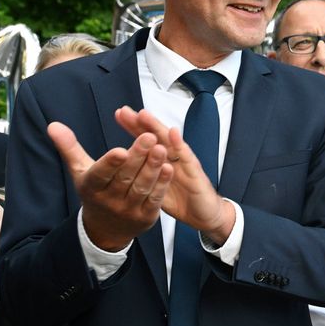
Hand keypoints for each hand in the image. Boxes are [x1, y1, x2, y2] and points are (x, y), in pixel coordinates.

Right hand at [48, 121, 171, 250]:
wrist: (105, 229)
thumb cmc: (95, 191)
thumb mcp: (80, 171)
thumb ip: (70, 148)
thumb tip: (53, 125)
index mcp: (91, 187)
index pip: (100, 175)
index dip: (110, 163)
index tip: (120, 150)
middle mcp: (109, 200)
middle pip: (125, 177)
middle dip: (138, 157)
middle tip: (149, 137)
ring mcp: (129, 210)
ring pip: (141, 187)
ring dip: (152, 168)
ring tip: (161, 148)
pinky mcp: (146, 217)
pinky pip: (155, 199)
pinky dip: (162, 184)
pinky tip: (169, 167)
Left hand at [113, 107, 233, 243]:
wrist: (204, 215)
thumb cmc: (182, 200)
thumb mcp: (157, 188)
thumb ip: (144, 176)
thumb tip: (123, 170)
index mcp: (162, 161)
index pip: (146, 141)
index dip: (133, 127)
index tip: (119, 114)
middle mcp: (174, 158)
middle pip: (156, 136)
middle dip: (141, 122)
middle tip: (126, 110)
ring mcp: (185, 163)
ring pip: (169, 142)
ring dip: (157, 127)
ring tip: (144, 115)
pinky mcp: (195, 172)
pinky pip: (186, 157)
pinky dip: (180, 144)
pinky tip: (172, 132)